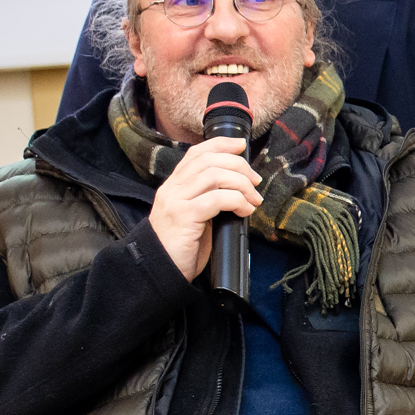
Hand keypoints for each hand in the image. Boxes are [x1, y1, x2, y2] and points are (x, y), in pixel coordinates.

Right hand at [148, 137, 259, 279]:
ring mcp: (176, 201)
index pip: (196, 153)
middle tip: (255, 181)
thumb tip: (238, 189)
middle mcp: (172, 189)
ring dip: (242, 184)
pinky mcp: (184, 217)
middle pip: (209, 160)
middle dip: (239, 166)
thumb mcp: (194, 217)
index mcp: (174, 186)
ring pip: (215, 176)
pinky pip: (217, 199)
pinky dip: (237, 201)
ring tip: (253, 200)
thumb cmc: (181, 247)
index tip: (241, 145)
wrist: (160, 270)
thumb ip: (207, 199)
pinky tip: (245, 211)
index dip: (220, 144)